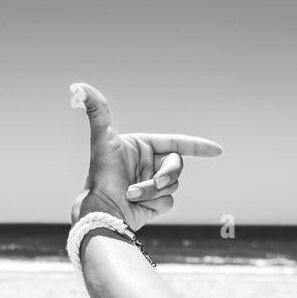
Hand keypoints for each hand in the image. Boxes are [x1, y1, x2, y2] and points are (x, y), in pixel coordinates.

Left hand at [69, 83, 222, 231]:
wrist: (101, 211)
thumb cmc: (101, 175)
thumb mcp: (102, 139)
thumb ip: (97, 111)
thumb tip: (78, 86)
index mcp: (143, 147)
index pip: (176, 143)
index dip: (198, 146)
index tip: (217, 151)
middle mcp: (149, 165)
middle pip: (177, 164)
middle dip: (167, 174)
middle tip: (155, 182)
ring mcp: (153, 185)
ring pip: (173, 184)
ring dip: (153, 190)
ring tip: (131, 194)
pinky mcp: (155, 204)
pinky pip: (169, 200)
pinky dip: (154, 203)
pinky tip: (137, 205)